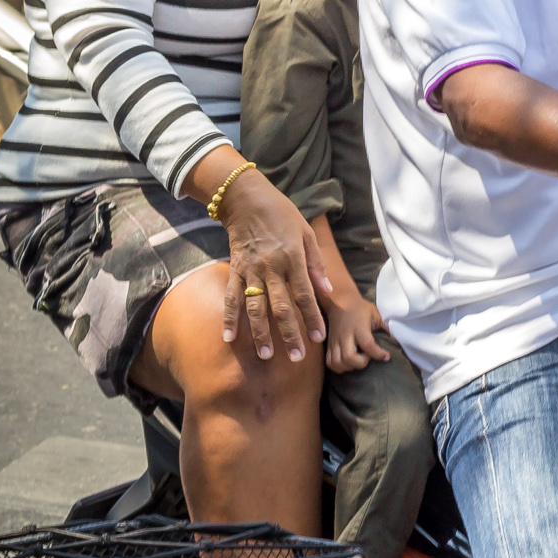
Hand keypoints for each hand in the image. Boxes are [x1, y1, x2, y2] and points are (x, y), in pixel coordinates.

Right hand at [216, 171, 329, 362]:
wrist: (246, 199)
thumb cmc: (282, 215)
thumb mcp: (307, 233)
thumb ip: (316, 264)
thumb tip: (327, 291)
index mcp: (293, 259)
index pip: (305, 295)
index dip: (312, 317)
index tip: (319, 338)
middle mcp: (271, 267)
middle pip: (282, 307)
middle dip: (290, 334)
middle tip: (298, 358)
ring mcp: (251, 270)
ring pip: (256, 307)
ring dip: (261, 333)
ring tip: (266, 355)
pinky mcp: (235, 269)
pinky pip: (231, 297)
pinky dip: (229, 318)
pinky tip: (229, 338)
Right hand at [324, 290, 393, 373]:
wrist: (339, 302)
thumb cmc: (361, 309)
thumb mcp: (377, 315)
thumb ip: (387, 328)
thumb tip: (399, 341)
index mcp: (359, 327)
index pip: (367, 344)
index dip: (378, 354)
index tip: (386, 356)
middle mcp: (345, 335)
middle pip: (349, 357)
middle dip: (361, 363)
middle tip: (369, 358)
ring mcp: (334, 341)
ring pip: (338, 363)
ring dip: (350, 367)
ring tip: (359, 361)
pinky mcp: (328, 345)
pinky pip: (330, 362)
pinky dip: (339, 367)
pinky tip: (348, 363)